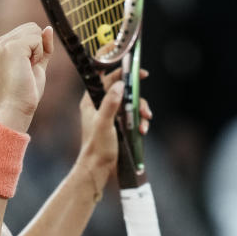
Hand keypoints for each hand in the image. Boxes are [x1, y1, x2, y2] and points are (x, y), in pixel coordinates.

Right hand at [0, 23, 52, 132]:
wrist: (16, 107)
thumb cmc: (25, 91)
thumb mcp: (37, 64)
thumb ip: (42, 47)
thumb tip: (48, 28)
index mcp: (1, 46)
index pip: (28, 30)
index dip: (36, 48)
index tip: (27, 67)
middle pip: (32, 27)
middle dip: (37, 47)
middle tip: (27, 68)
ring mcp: (3, 44)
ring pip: (35, 31)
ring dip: (38, 51)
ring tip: (27, 68)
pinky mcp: (11, 47)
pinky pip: (37, 39)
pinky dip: (38, 54)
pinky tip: (28, 67)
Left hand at [76, 71, 152, 195]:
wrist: (98, 168)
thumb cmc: (97, 147)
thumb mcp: (104, 123)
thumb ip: (110, 103)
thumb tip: (120, 85)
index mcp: (91, 100)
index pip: (104, 77)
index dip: (118, 69)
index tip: (134, 67)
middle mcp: (101, 104)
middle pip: (123, 88)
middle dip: (136, 94)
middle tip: (145, 93)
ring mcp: (112, 114)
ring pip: (131, 103)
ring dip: (141, 110)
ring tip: (145, 122)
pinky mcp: (120, 124)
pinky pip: (134, 116)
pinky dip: (140, 121)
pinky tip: (142, 130)